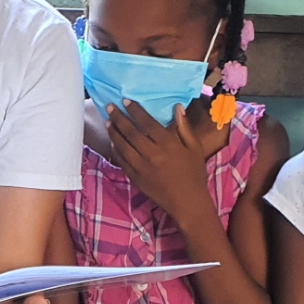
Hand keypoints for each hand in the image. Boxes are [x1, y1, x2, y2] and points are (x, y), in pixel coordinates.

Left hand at [104, 99, 225, 220]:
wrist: (187, 202)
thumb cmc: (193, 174)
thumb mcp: (195, 148)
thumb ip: (185, 128)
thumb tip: (177, 107)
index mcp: (168, 144)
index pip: (147, 123)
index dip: (135, 111)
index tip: (126, 101)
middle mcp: (152, 154)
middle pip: (131, 132)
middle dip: (118, 118)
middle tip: (109, 107)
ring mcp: (142, 167)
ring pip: (123, 146)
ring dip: (114, 133)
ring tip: (107, 122)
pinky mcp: (136, 178)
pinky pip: (122, 162)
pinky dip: (115, 151)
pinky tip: (112, 143)